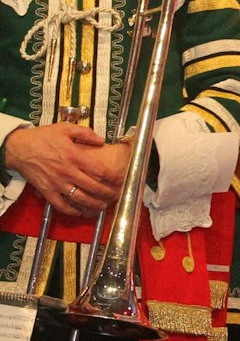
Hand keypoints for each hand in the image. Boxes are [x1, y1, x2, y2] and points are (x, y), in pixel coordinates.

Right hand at [4, 123, 123, 215]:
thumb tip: (101, 141)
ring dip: (94, 205)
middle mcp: (68, 172)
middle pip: (94, 187)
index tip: (120, 180)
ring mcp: (57, 183)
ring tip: (103, 206)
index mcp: (75, 157)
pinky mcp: (47, 190)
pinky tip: (80, 212)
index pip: (100, 171)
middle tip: (116, 196)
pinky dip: (72, 210)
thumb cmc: (42, 138)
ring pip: (80, 199)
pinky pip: (61, 205)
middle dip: (108, 193)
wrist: (18, 147)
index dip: (113, 178)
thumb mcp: (65, 129)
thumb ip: (85, 133)